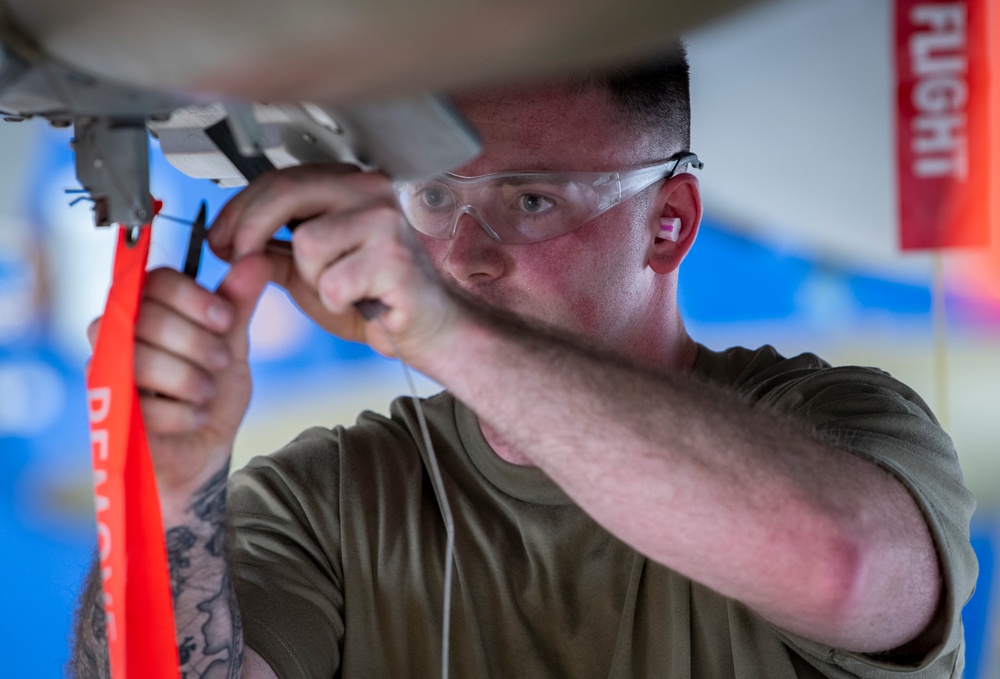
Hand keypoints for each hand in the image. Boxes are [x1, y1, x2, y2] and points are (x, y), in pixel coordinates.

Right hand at [87, 257, 271, 512]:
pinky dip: (180, 414)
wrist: (205, 452)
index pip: (157, 281)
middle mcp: (119, 335)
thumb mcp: (232, 345)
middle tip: (220, 361)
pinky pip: (140, 404)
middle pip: (146, 316)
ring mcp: (108, 374)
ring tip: (207, 392)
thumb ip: (238, 304)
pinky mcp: (108, 415)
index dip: (193, 297)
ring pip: (139, 358)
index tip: (226, 318)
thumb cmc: (211, 393)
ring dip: (187, 378)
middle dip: (195, 341)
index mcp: (150, 310)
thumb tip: (256, 258)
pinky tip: (193, 418)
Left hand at [207, 165, 460, 363]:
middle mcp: (371, 191)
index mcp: (350, 184)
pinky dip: (335, 302)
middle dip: (250, 231)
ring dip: (310, 279)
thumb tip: (228, 241)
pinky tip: (358, 302)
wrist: (423, 329)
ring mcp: (386, 221)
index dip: (240, 209)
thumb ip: (275, 249)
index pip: (281, 179)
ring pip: (307, 243)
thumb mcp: (309, 269)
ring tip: (336, 289)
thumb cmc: (374, 297)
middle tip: (236, 261)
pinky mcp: (395, 259)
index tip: (219, 238)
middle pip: (286, 193)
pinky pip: (333, 282)